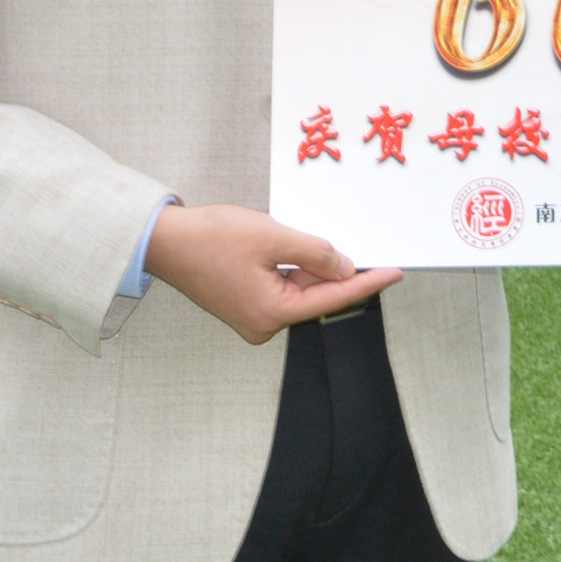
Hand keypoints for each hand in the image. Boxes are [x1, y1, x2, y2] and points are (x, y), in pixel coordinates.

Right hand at [143, 203, 400, 343]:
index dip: (367, 282)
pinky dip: (293, 267)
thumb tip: (344, 267)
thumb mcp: (271, 237)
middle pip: (314, 295)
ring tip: (315, 239)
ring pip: (298, 289)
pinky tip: (297, 246)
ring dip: (311, 265)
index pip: (332, 297)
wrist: (164, 241)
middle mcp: (263, 324)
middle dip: (335, 269)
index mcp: (271, 314)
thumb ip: (314, 252)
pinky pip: (281, 286)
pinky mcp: (244, 304)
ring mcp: (252, 316)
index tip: (395, 272)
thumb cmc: (211, 238)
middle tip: (365, 246)